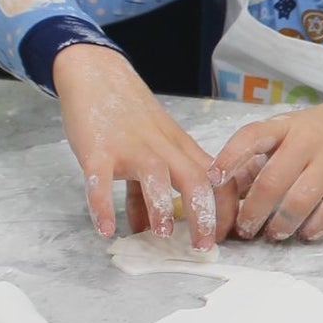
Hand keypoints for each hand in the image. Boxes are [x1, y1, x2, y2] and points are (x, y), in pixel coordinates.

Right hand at [54, 44, 221, 249]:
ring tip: (163, 235)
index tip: (224, 238)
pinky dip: (102, 205)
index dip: (225, 209)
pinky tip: (105, 229)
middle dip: (204, 216)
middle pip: (196, 180)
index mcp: (180, 149)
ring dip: (161, 207)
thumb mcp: (149, 149)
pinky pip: (101, 180)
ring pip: (155, 176)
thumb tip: (146, 228)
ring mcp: (130, 148)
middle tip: (203, 248)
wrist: (97, 74)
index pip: (218, 179)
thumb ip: (149, 190)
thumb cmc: (128, 116)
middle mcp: (162, 148)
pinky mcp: (98, 149)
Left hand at [210, 98, 322, 240]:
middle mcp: (308, 141)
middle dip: (253, 211)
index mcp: (285, 127)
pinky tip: (306, 233)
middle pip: (273, 181)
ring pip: (300, 201)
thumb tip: (223, 191)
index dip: (230, 158)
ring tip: (274, 234)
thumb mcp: (288, 133)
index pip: (252, 137)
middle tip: (245, 229)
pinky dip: (315, 228)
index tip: (213, 179)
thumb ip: (257, 159)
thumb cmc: (320, 132)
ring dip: (281, 225)